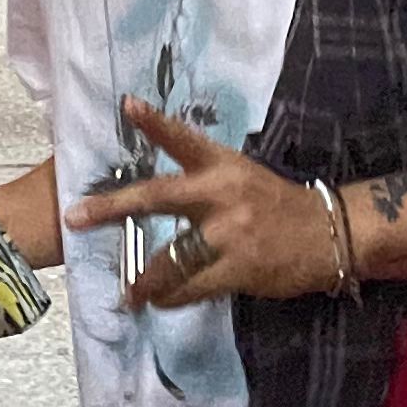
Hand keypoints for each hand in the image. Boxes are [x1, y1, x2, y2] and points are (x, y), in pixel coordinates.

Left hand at [69, 100, 340, 311]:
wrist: (331, 233)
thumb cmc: (277, 206)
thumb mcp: (242, 178)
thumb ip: (203, 183)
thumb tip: (154, 196)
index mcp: (223, 164)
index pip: (183, 139)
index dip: (155, 122)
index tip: (127, 104)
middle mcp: (221, 192)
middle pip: (157, 197)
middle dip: (112, 208)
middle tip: (75, 217)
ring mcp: (229, 232)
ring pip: (169, 258)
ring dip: (143, 280)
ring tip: (128, 294)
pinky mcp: (239, 267)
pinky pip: (192, 288)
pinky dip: (172, 297)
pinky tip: (160, 302)